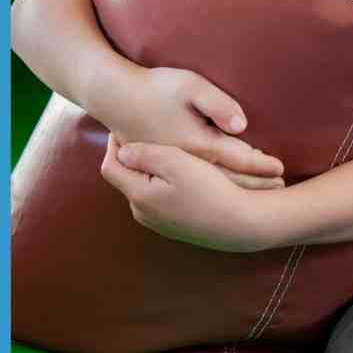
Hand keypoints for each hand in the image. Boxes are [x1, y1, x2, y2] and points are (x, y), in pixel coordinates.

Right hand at [99, 66, 284, 190]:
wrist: (114, 96)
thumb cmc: (156, 87)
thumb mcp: (192, 86)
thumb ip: (218, 105)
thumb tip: (242, 126)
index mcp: (195, 144)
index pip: (236, 159)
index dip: (260, 165)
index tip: (280, 170)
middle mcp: (183, 163)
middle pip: (226, 178)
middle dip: (254, 182)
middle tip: (279, 187)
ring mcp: (169, 169)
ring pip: (210, 185)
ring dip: (236, 188)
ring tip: (260, 192)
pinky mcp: (158, 169)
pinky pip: (191, 184)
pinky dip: (213, 187)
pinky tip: (223, 189)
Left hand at [100, 134, 272, 252]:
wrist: (241, 223)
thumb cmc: (211, 190)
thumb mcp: (178, 163)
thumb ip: (146, 154)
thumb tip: (122, 150)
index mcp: (139, 195)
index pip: (110, 167)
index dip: (113, 144)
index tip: (123, 126)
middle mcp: (142, 212)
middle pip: (127, 177)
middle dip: (133, 156)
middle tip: (148, 134)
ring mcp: (158, 222)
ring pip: (145, 188)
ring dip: (150, 170)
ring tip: (168, 152)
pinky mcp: (175, 226)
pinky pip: (160, 199)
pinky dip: (164, 183)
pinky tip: (185, 174)